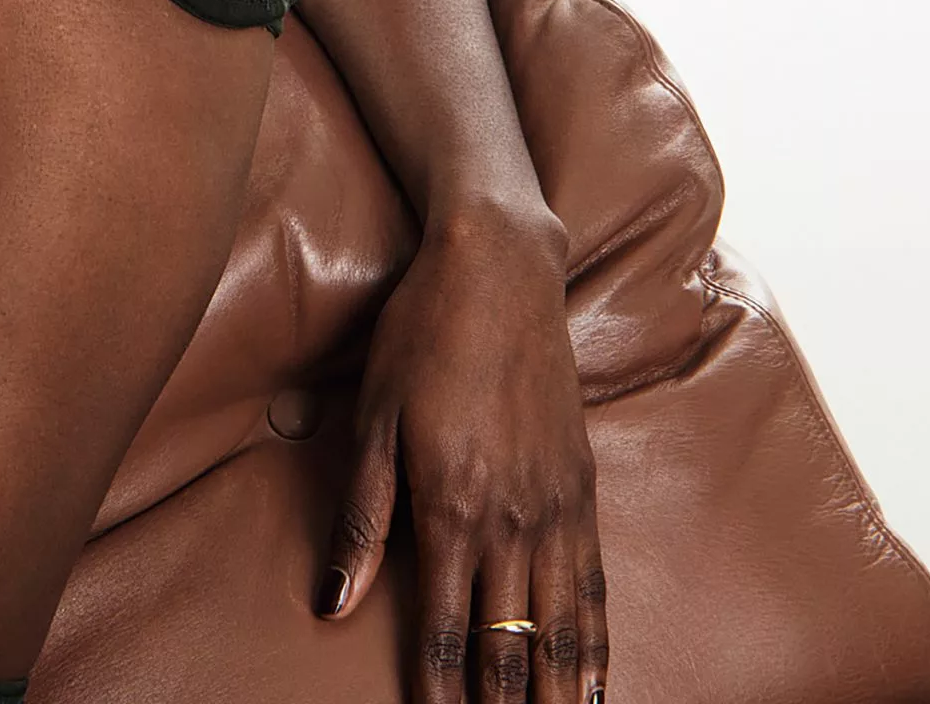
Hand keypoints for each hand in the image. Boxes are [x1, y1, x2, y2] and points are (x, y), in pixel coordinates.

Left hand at [319, 209, 608, 702]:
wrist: (498, 268)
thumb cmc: (421, 333)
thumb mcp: (373, 418)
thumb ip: (361, 516)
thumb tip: (332, 601)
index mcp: (452, 505)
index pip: (446, 632)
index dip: (440, 695)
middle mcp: (513, 518)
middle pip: (510, 645)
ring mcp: (556, 505)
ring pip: (564, 628)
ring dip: (556, 693)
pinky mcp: (582, 487)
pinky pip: (595, 586)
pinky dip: (596, 644)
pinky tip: (594, 682)